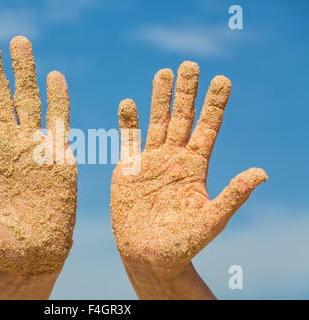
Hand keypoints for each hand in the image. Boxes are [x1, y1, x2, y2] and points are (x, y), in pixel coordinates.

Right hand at [111, 61, 266, 296]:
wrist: (148, 255)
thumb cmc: (182, 244)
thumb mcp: (211, 220)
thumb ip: (232, 195)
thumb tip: (261, 173)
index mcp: (195, 167)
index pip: (207, 129)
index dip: (215, 105)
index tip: (222, 80)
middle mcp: (174, 159)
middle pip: (182, 118)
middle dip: (187, 92)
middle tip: (191, 64)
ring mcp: (150, 161)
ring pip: (156, 122)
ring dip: (159, 98)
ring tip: (164, 73)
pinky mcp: (128, 169)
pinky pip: (128, 140)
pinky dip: (127, 122)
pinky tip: (128, 103)